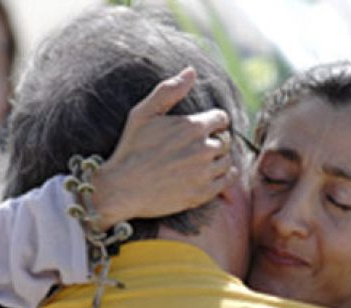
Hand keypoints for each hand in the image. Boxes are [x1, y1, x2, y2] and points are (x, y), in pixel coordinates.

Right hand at [92, 67, 237, 228]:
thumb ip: (169, 90)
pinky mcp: (204, 193)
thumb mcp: (143, 113)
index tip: (202, 127)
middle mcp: (204, 149)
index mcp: (194, 127)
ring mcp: (205, 173)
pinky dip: (224, 175)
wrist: (123, 188)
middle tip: (198, 146)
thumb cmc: (131, 148)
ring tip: (200, 160)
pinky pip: (227, 180)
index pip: (221, 118)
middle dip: (215, 140)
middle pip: (225, 139)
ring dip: (218, 158)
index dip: (213, 120)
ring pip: (227, 160)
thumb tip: (191, 70)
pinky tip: (210, 173)